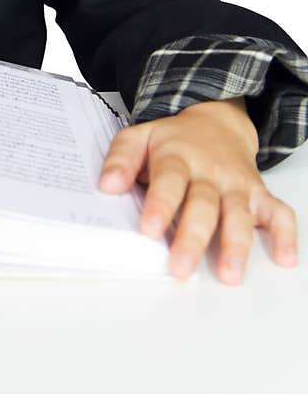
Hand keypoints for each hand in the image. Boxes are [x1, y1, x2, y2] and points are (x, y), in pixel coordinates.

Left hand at [98, 97, 298, 284]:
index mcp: (177, 157)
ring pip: (239, 214)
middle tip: (181, 267)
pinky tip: (284, 259)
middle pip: (203, 205)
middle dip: (193, 237)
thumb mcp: (140, 137)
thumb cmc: (174, 138)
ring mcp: (236, 184)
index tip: (149, 229)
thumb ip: (121, 159)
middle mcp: (209, 172)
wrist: (216, 120)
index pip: (169, 181)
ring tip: (229, 273)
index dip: (160, 205)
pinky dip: (286, 235)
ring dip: (236, 244)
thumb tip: (107, 185)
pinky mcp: (258, 194)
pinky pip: (279, 213)